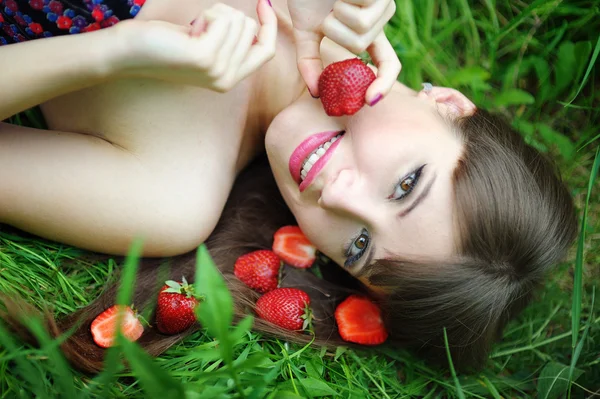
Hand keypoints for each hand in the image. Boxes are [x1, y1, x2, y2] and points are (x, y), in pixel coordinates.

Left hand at [113, 0, 275, 92]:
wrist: (131, 53)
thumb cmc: (165, 44)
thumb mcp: (207, 45)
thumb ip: (232, 42)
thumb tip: (257, 22)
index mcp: (230, 80)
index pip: (267, 50)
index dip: (269, 24)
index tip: (264, 3)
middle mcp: (227, 80)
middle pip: (251, 30)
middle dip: (227, 17)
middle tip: (200, 29)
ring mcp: (217, 70)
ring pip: (238, 21)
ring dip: (215, 14)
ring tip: (193, 30)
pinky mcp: (205, 56)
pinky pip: (224, 19)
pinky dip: (208, 14)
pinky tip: (190, 28)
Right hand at [287, 0, 399, 102]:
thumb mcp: (305, 32)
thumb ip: (309, 63)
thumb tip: (315, 94)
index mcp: (368, 33)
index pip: (387, 65)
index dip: (383, 85)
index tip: (370, 101)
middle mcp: (381, 20)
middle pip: (361, 49)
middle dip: (336, 34)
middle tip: (329, 12)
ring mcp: (385, 4)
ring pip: (362, 36)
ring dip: (337, 19)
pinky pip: (361, 18)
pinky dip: (343, 7)